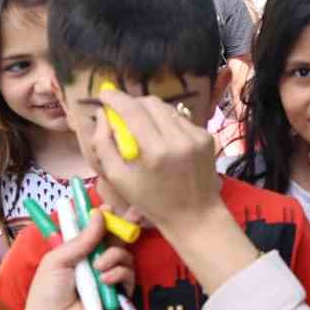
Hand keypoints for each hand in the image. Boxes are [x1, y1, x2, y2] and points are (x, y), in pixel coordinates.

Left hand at [21, 210, 135, 309]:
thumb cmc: (47, 295)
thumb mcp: (57, 261)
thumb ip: (80, 239)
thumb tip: (99, 214)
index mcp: (77, 253)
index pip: (94, 231)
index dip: (101, 218)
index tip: (106, 207)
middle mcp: (95, 263)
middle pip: (114, 239)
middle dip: (122, 226)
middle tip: (133, 214)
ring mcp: (109, 278)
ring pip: (124, 255)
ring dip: (113, 256)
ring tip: (98, 267)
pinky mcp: (120, 294)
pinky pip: (129, 275)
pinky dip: (118, 273)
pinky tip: (104, 280)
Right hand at [89, 87, 220, 229]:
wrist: (195, 215)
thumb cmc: (152, 201)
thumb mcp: (119, 178)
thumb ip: (104, 144)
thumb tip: (102, 115)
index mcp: (155, 151)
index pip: (132, 110)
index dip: (115, 98)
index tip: (104, 93)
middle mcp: (178, 139)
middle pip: (150, 103)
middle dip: (132, 103)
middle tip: (121, 113)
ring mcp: (196, 136)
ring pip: (166, 109)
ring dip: (150, 112)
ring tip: (141, 126)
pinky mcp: (206, 137)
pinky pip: (180, 119)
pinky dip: (167, 123)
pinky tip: (163, 138)